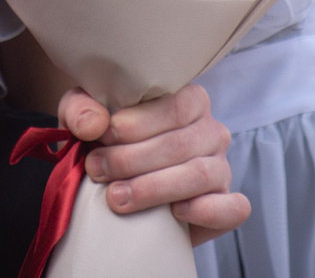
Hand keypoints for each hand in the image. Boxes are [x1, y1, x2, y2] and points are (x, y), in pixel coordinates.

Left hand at [58, 83, 250, 244]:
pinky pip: (233, 208)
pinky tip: (173, 213)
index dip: (137, 123)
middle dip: (132, 159)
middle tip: (97, 170)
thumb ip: (82, 110)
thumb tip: (94, 124)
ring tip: (116, 198)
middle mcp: (211, 131)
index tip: (103, 136)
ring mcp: (222, 169)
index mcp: (188, 101)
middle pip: (180, 143)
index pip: (174, 106)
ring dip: (154, 188)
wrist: (121, 188)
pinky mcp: (226, 205)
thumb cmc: (107, 143)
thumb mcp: (87, 118)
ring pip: (200, 174)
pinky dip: (206, 211)